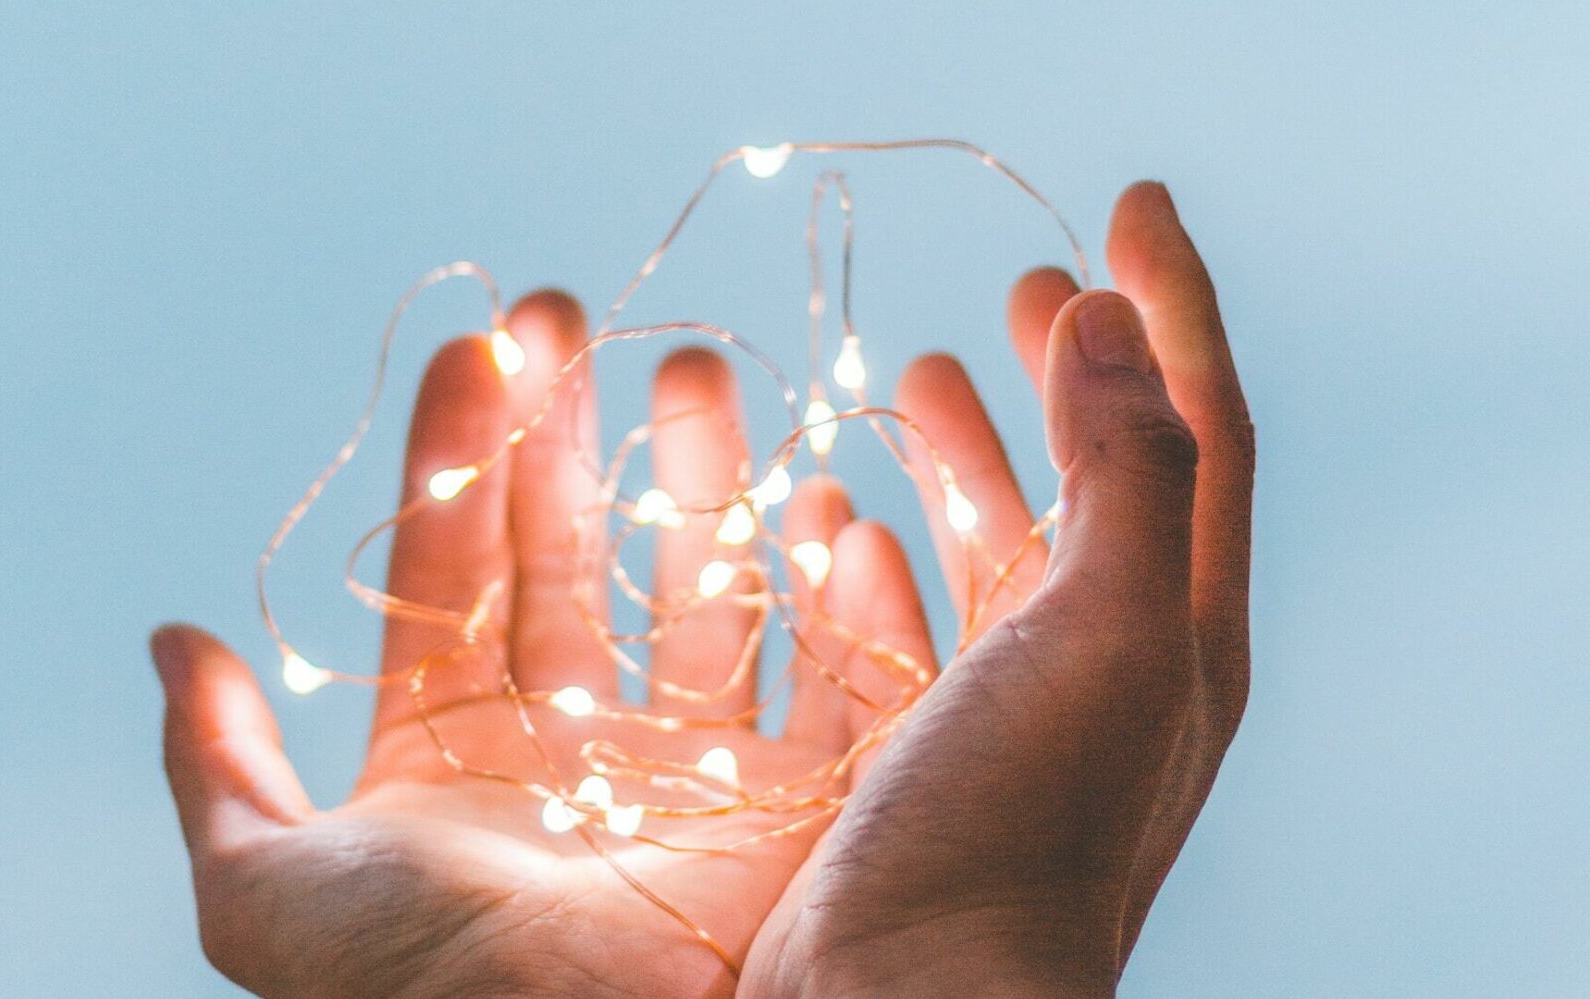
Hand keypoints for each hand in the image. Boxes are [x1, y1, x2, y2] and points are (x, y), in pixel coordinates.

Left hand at [151, 292, 933, 996]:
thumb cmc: (424, 996)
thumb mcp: (270, 889)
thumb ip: (221, 767)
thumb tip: (176, 642)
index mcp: (456, 754)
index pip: (455, 568)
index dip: (460, 453)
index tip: (478, 347)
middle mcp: (574, 750)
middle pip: (572, 555)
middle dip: (569, 434)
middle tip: (572, 320)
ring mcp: (688, 771)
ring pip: (696, 592)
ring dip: (695, 482)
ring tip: (693, 373)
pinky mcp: (798, 804)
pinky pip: (827, 676)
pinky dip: (833, 592)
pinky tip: (820, 504)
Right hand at [740, 183, 1253, 996]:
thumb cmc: (1017, 832)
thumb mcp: (1112, 634)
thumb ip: (1130, 468)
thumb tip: (1113, 318)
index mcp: (1178, 627)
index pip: (1198, 427)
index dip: (1172, 305)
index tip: (1125, 201)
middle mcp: (1107, 671)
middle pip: (1100, 483)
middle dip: (1069, 373)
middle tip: (1027, 284)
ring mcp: (1010, 718)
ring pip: (998, 550)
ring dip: (968, 454)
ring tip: (916, 373)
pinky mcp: (918, 760)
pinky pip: (909, 626)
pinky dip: (880, 557)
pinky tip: (838, 523)